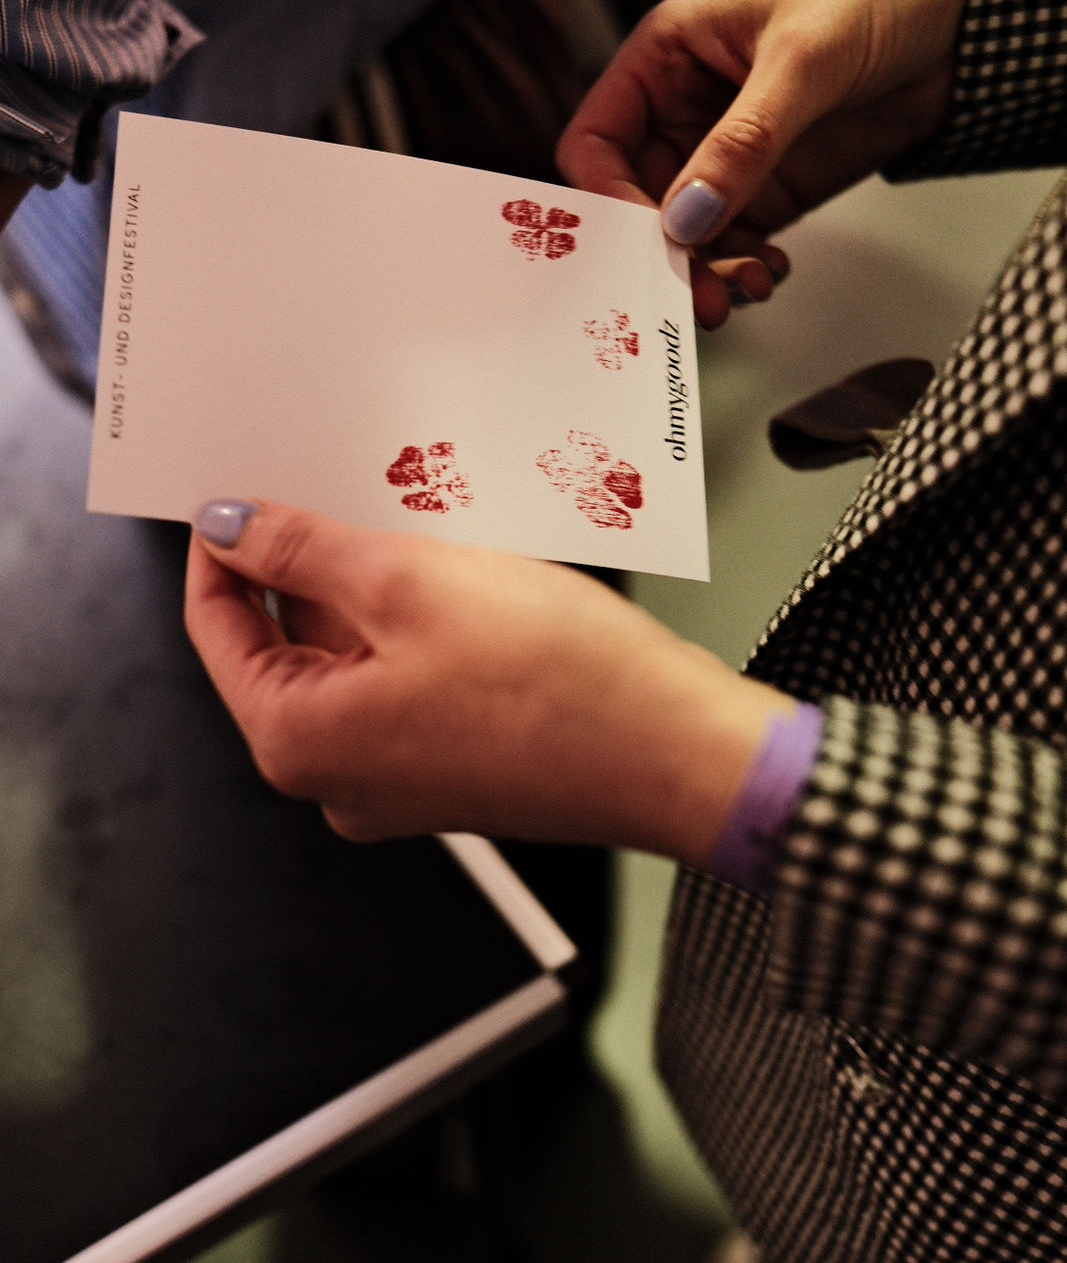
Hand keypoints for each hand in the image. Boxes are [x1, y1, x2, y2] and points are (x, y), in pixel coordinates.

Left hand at [184, 500, 786, 862]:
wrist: (677, 752)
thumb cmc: (557, 686)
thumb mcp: (407, 583)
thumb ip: (301, 551)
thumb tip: (230, 529)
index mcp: (299, 742)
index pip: (218, 629)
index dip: (224, 548)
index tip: (242, 489)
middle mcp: (339, 777)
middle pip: (289, 643)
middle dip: (312, 561)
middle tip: (347, 484)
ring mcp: (398, 778)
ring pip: (356, 656)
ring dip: (374, 586)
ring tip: (420, 522)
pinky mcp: (454, 765)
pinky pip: (407, 678)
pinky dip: (418, 622)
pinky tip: (461, 571)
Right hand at [557, 0, 968, 327]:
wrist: (962, 13)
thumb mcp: (804, 59)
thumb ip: (743, 142)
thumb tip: (685, 222)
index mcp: (664, 57)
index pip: (596, 142)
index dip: (606, 199)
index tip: (645, 244)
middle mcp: (680, 110)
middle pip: (636, 203)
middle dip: (662, 254)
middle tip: (697, 297)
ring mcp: (723, 154)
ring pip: (682, 235)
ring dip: (704, 272)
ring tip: (747, 287)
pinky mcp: (766, 187)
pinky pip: (731, 244)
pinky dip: (742, 268)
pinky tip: (771, 271)